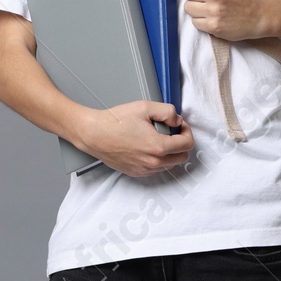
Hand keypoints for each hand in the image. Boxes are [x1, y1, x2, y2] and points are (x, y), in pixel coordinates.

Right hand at [73, 100, 193, 176]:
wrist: (93, 134)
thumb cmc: (115, 121)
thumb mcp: (145, 107)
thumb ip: (168, 111)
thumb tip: (177, 120)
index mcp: (158, 147)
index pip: (187, 144)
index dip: (186, 131)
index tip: (179, 125)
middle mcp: (153, 162)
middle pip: (182, 157)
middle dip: (181, 143)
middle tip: (171, 131)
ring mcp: (144, 170)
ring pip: (170, 165)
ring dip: (170, 153)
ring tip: (157, 138)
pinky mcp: (136, 173)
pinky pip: (156, 169)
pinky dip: (158, 159)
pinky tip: (148, 147)